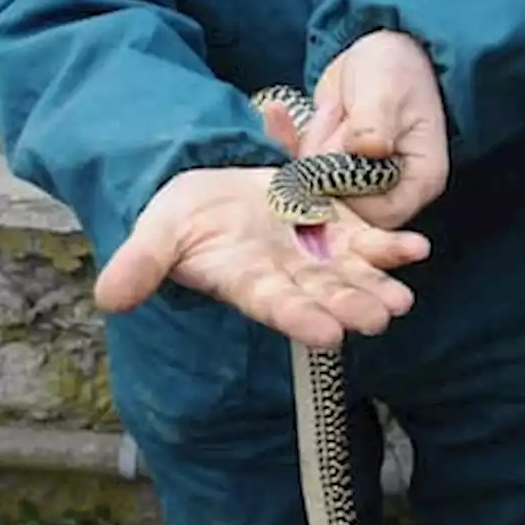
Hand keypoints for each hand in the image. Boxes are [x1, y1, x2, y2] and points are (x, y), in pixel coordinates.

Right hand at [92, 163, 430, 348]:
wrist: (207, 189)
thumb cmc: (179, 218)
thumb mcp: (156, 233)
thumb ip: (141, 264)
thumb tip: (107, 297)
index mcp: (246, 281)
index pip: (274, 306)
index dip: (299, 319)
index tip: (325, 336)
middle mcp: (286, 276)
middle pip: (322, 297)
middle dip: (350, 308)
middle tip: (380, 319)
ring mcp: (314, 253)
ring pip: (351, 274)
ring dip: (378, 285)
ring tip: (403, 299)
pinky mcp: (333, 224)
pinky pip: (366, 237)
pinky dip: (391, 245)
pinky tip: (417, 249)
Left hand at [297, 29, 449, 229]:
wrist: (380, 49)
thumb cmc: (397, 68)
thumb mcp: (387, 90)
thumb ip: (374, 123)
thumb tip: (364, 150)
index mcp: (419, 180)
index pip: (381, 213)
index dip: (349, 191)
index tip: (335, 149)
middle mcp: (390, 188)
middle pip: (344, 203)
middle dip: (324, 160)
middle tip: (334, 113)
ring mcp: (358, 179)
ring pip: (316, 186)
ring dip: (310, 145)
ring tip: (331, 107)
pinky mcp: (330, 165)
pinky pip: (300, 166)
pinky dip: (286, 140)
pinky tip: (276, 112)